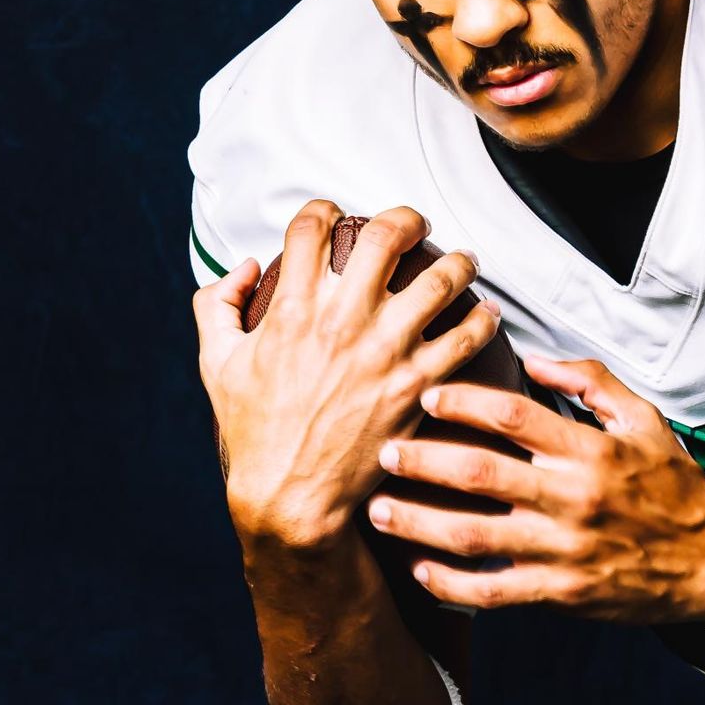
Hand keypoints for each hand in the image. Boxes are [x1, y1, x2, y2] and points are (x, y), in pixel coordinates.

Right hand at [192, 200, 501, 549]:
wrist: (291, 496)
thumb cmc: (254, 432)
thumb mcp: (217, 365)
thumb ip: (217, 306)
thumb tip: (246, 267)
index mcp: (293, 308)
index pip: (312, 226)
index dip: (326, 209)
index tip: (338, 214)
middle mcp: (344, 320)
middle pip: (387, 235)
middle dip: (408, 218)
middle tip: (418, 225)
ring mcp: (385, 351)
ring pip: (442, 279)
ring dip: (460, 262)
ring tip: (466, 262)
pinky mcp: (416, 384)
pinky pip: (466, 337)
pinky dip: (483, 318)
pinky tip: (487, 313)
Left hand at [366, 355, 704, 621]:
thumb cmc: (673, 486)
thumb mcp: (644, 419)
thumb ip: (591, 381)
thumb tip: (535, 356)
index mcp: (590, 450)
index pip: (512, 416)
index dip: (462, 402)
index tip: (426, 395)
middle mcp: (572, 498)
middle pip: (479, 473)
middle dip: (421, 460)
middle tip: (383, 450)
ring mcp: (563, 550)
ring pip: (474, 536)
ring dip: (418, 522)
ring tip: (379, 510)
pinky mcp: (560, 593)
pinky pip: (492, 592)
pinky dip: (450, 584)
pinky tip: (419, 569)